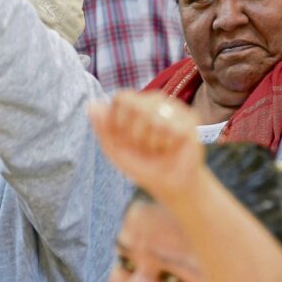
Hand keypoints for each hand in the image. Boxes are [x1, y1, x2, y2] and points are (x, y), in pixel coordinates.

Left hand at [88, 91, 203, 203]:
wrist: (167, 183)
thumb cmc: (141, 163)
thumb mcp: (114, 149)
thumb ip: (102, 127)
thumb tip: (91, 104)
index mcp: (135, 103)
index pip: (122, 98)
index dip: (119, 121)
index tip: (124, 138)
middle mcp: (156, 100)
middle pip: (136, 105)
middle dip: (135, 133)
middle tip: (143, 145)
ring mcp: (174, 107)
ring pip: (155, 118)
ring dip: (151, 141)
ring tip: (156, 147)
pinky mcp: (191, 119)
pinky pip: (172, 128)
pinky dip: (167, 144)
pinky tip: (170, 147)